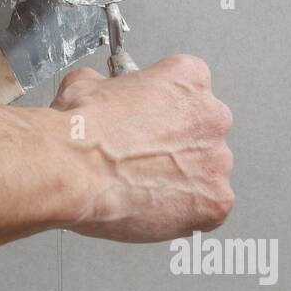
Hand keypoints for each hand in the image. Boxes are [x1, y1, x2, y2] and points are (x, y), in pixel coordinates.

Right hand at [52, 54, 233, 242]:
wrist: (72, 171)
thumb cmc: (80, 132)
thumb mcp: (87, 84)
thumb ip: (110, 86)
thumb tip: (103, 92)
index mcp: (188, 79)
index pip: (189, 89)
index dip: (164, 109)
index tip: (148, 121)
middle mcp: (212, 116)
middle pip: (204, 131)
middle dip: (177, 145)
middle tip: (143, 156)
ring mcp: (217, 161)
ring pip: (206, 172)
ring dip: (182, 178)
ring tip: (141, 184)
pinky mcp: (215, 202)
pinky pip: (207, 208)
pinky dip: (183, 212)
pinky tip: (151, 205)